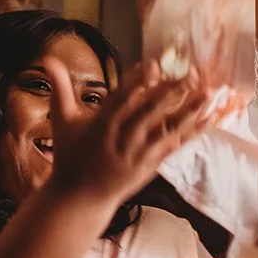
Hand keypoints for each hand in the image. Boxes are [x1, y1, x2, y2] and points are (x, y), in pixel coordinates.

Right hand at [44, 57, 208, 207]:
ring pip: (166, 128)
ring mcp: (138, 153)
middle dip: (171, 92)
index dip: (138, 81)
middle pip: (149, 112)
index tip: (154, 64)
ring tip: (208, 93)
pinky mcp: (150, 165)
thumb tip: (48, 59)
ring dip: (188, 110)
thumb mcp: (62, 121)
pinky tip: (208, 118)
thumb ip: (60, 88)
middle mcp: (121, 138)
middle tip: (192, 74)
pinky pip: (174, 145)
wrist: (78, 198)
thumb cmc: (70, 156)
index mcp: (101, 124)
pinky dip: (191, 131)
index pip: (122, 98)